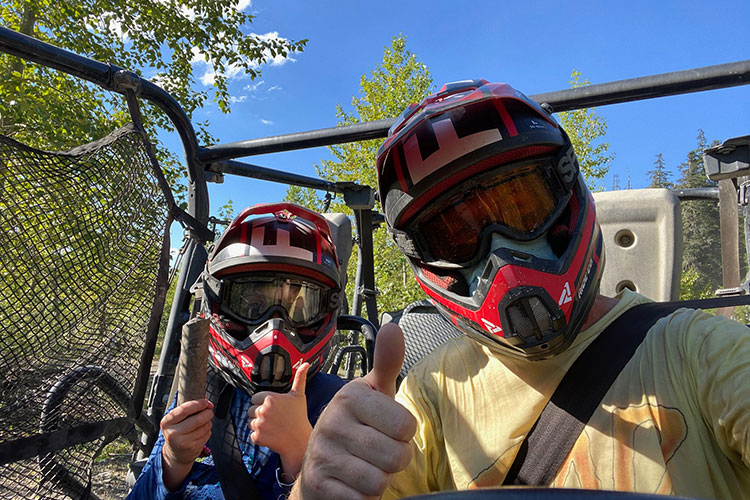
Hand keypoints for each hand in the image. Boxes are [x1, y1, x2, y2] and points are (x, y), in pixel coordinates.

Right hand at [160, 398, 213, 490]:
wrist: (175, 453)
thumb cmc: (177, 431)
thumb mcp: (175, 420)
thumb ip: (187, 408)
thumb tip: (205, 400)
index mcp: (166, 422)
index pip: (184, 410)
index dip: (198, 404)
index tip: (205, 402)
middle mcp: (173, 433)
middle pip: (198, 419)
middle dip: (207, 412)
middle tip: (209, 411)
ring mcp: (183, 442)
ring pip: (205, 426)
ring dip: (208, 421)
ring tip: (203, 422)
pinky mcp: (193, 448)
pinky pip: (207, 434)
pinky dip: (208, 430)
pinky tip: (202, 431)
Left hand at [249, 362, 312, 477]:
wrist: (300, 441)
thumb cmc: (299, 417)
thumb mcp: (299, 396)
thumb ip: (299, 378)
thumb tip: (305, 364)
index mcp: (270, 398)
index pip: (255, 398)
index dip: (263, 403)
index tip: (273, 408)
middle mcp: (263, 410)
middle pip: (251, 410)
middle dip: (260, 414)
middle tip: (274, 418)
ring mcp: (260, 424)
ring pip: (251, 422)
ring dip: (259, 425)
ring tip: (273, 426)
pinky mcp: (258, 436)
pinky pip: (252, 435)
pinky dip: (260, 437)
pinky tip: (271, 435)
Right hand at [291, 323, 416, 499]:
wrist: (317, 469)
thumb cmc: (356, 428)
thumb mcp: (374, 394)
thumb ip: (387, 363)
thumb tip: (393, 326)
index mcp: (350, 397)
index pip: (406, 425)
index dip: (403, 434)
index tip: (384, 428)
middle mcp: (332, 422)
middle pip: (397, 456)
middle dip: (394, 461)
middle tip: (377, 453)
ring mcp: (322, 454)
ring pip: (380, 481)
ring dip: (379, 480)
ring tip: (364, 467)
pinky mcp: (319, 484)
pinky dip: (363, 499)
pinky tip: (351, 486)